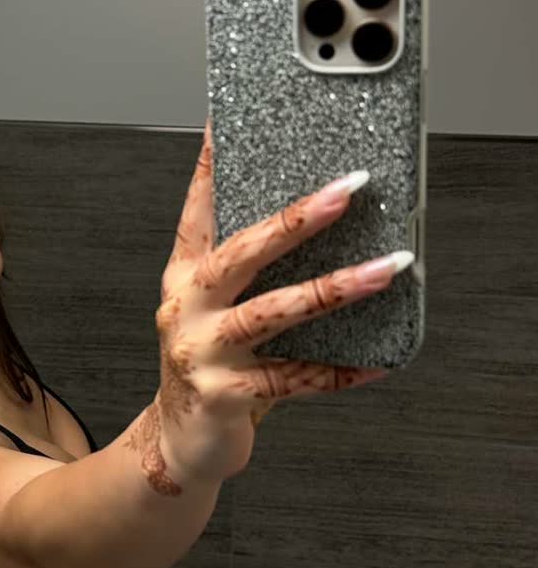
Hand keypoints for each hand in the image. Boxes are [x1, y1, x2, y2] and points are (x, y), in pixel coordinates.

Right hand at [153, 117, 393, 484]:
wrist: (183, 443)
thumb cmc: (211, 367)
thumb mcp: (218, 310)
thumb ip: (253, 273)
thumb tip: (320, 222)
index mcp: (184, 277)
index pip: (198, 211)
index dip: (210, 166)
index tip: (226, 124)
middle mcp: (186, 307)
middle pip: (242, 252)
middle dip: (297, 218)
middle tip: (346, 190)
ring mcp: (201, 351)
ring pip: (273, 311)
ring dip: (334, 288)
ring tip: (384, 271)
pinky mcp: (223, 393)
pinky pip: (295, 378)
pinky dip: (341, 370)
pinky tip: (377, 362)